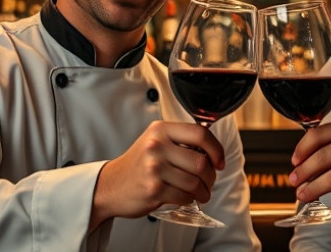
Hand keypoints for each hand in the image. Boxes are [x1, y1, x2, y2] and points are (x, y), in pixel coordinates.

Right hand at [88, 121, 224, 228]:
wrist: (110, 186)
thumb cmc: (139, 165)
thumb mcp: (156, 142)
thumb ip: (181, 140)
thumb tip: (213, 150)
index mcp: (161, 130)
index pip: (200, 134)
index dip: (216, 149)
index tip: (219, 161)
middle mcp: (156, 145)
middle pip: (201, 162)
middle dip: (211, 176)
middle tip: (209, 182)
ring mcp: (154, 167)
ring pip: (195, 182)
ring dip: (203, 191)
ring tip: (200, 193)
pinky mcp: (153, 189)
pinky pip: (184, 196)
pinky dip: (189, 199)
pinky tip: (185, 198)